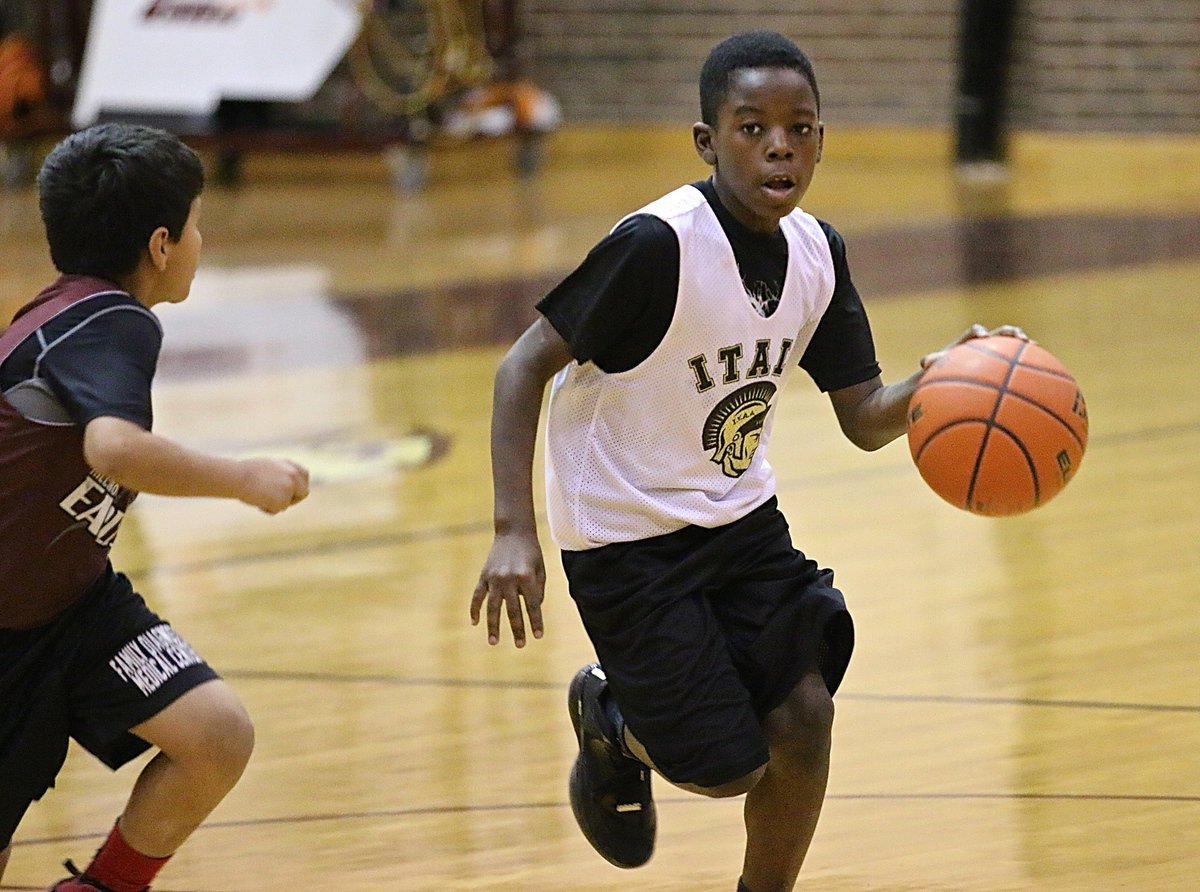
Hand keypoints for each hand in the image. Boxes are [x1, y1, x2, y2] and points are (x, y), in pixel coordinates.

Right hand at [238, 457, 309, 513]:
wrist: (238, 477)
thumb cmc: (244, 473)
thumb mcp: (266, 468)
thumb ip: (279, 475)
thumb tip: (282, 486)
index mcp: (289, 464)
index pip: (304, 475)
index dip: (300, 485)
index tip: (293, 492)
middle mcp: (293, 475)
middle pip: (304, 492)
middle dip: (294, 500)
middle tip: (279, 504)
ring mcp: (290, 487)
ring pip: (289, 503)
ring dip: (277, 505)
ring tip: (258, 498)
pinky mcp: (284, 499)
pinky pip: (278, 510)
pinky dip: (268, 509)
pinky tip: (257, 501)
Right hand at [470, 530, 545, 646]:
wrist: (514, 531)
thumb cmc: (531, 551)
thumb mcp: (540, 569)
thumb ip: (538, 590)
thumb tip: (533, 609)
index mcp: (526, 577)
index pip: (532, 605)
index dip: (535, 622)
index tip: (538, 636)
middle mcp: (509, 579)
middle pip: (513, 610)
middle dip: (518, 629)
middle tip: (521, 645)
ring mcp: (494, 578)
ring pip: (493, 607)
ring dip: (493, 626)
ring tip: (494, 642)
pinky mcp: (484, 575)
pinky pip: (477, 596)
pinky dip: (475, 609)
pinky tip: (474, 622)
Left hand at [920, 323, 1029, 368]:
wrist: (948, 376)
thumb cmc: (941, 371)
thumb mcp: (935, 368)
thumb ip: (932, 362)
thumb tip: (923, 361)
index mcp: (967, 343)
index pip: (974, 332)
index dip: (979, 332)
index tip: (983, 337)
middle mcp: (984, 344)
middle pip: (1000, 333)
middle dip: (1009, 333)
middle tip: (1019, 337)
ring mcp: (996, 353)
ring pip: (1012, 345)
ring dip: (1023, 343)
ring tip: (1034, 346)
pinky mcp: (1003, 363)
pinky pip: (1017, 361)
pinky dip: (1027, 362)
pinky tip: (1040, 369)